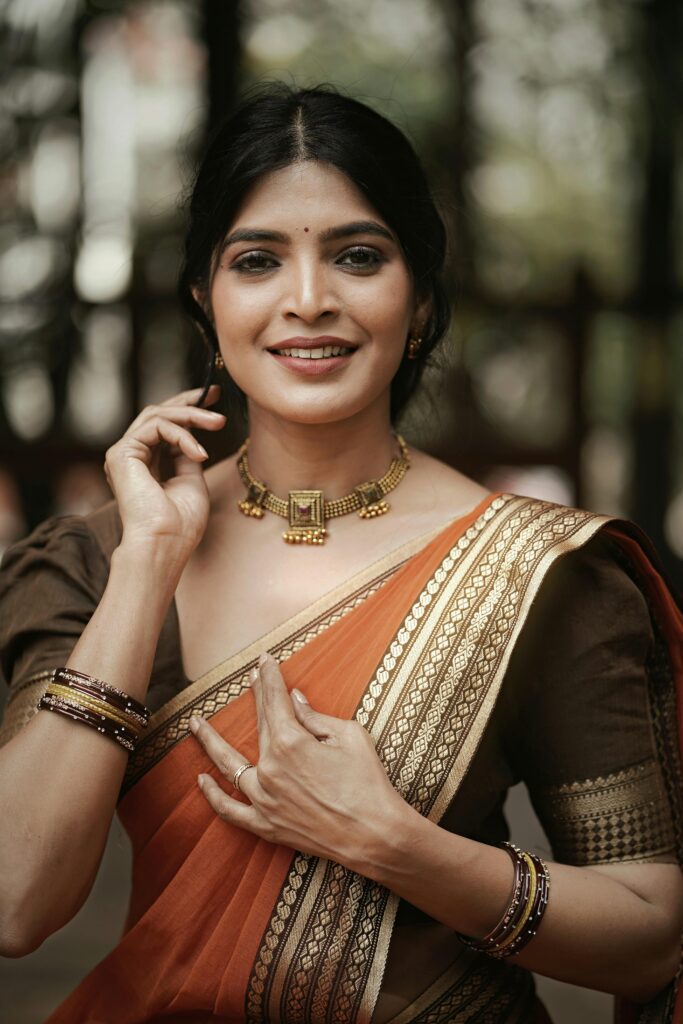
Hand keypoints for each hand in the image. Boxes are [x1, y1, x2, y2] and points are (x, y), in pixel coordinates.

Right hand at [104, 384, 225, 556]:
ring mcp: (123, 454)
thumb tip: (194, 435)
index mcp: (146, 464)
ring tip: (218, 423)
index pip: (164, 427)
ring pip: (157, 415)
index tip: (214, 399)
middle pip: (157, 413)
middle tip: (215, 393)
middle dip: (189, 401)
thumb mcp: (191, 481)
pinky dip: (182, 435)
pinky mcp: (121, 453)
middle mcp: (132, 457)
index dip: (188, 410)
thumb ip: (188, 456)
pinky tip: (200, 453)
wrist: (164, 544)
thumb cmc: (180, 525)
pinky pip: (157, 427)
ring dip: (192, 415)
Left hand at [189, 654, 407, 871]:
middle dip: (256, 697)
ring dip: (210, 742)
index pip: (275, 701)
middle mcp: (270, 769)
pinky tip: (202, 779)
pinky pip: (231, 810)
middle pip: (258, 725)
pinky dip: (214, 796)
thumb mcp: (349, 736)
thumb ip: (315, 717)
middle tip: (251, 677)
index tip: (265, 662)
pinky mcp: (266, 825)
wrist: (376, 835)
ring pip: (229, 766)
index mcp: (290, 743)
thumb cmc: (368, 782)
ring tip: (195, 724)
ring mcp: (264, 799)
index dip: (270, 678)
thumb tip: (294, 699)